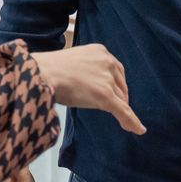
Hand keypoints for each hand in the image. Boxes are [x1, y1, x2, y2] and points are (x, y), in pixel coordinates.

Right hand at [30, 44, 144, 134]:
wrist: (42, 73)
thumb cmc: (50, 69)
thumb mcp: (74, 62)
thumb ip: (87, 70)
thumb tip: (89, 85)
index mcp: (100, 51)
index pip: (116, 70)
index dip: (118, 85)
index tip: (119, 95)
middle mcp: (107, 62)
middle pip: (121, 85)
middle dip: (120, 98)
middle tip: (119, 110)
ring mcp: (107, 79)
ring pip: (120, 99)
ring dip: (123, 111)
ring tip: (126, 123)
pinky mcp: (106, 95)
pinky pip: (123, 111)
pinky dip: (131, 121)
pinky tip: (138, 130)